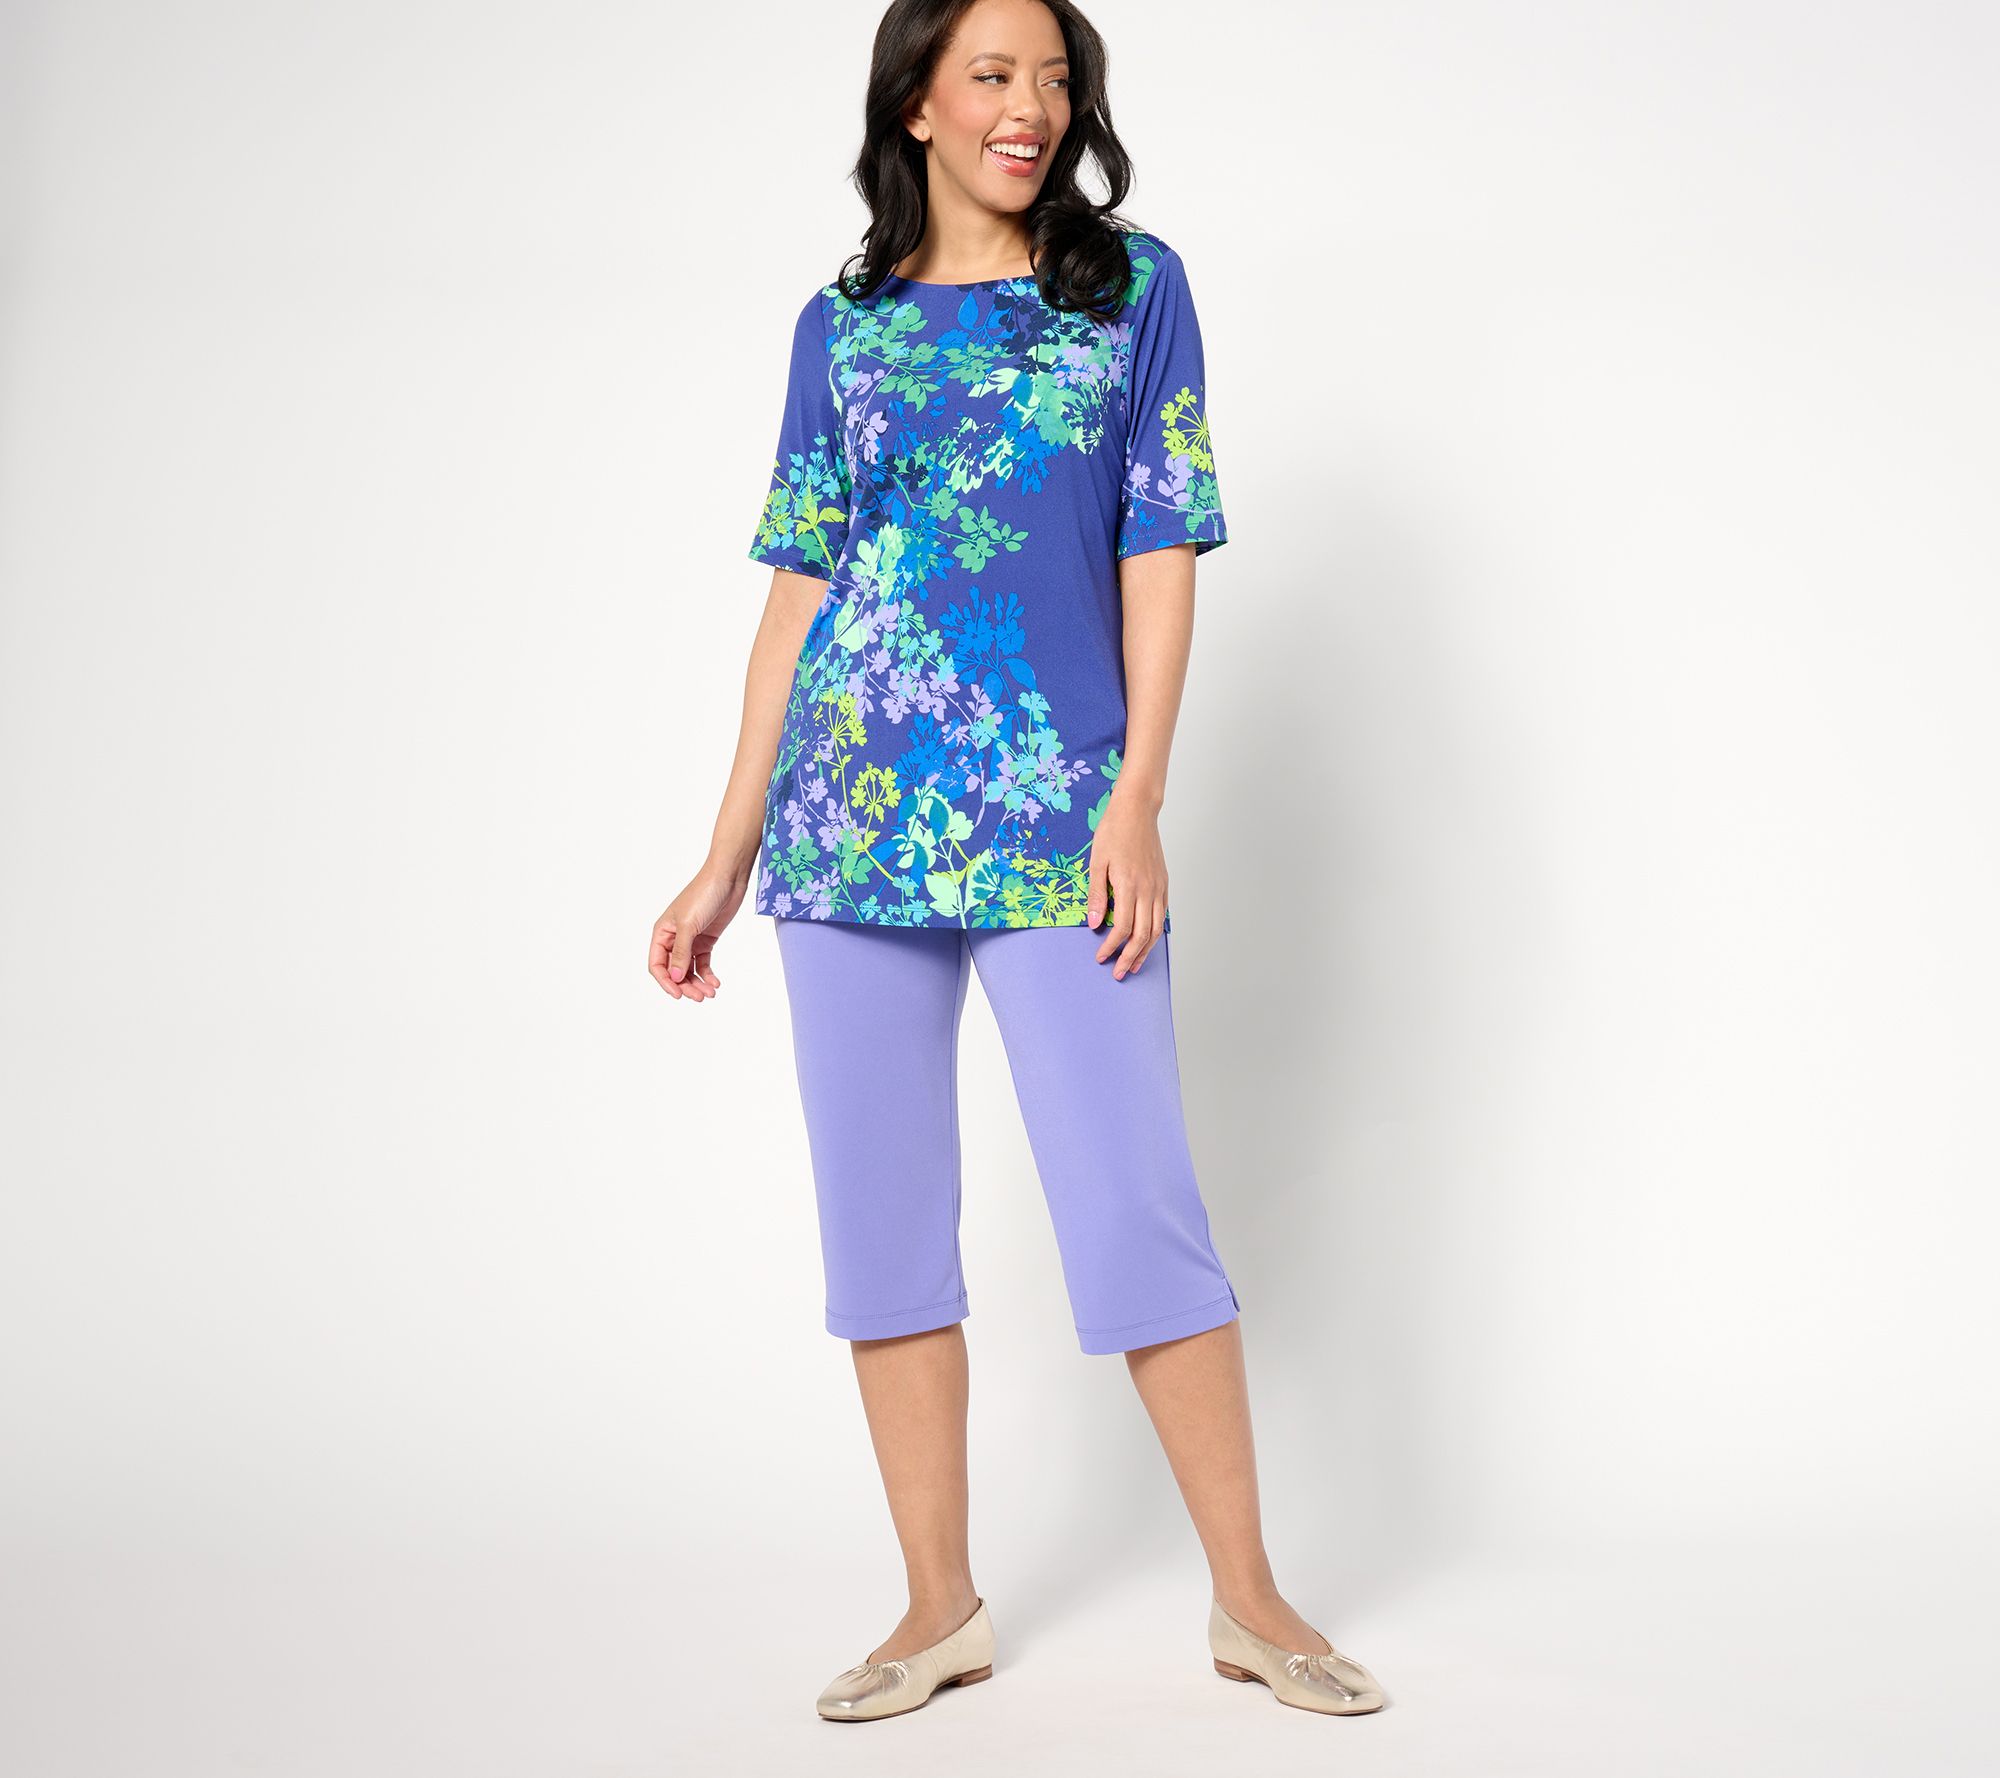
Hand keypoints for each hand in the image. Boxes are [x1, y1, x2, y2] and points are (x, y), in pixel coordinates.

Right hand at [648, 862, 747, 1001]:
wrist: (728, 878)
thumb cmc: (704, 894)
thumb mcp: (689, 925)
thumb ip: (682, 952)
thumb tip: (675, 977)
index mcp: (662, 932)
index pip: (657, 964)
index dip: (665, 982)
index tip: (678, 994)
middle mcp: (673, 938)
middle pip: (674, 971)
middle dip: (685, 985)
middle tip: (699, 997)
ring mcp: (691, 940)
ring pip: (689, 969)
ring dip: (698, 983)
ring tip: (710, 993)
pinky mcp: (706, 940)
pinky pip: (703, 963)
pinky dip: (708, 974)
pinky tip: (715, 983)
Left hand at [1086, 791, 1167, 978]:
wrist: (1137, 811)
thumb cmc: (1114, 832)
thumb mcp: (1097, 862)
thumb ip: (1096, 895)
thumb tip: (1092, 924)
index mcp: (1129, 885)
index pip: (1121, 928)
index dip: (1111, 947)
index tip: (1100, 957)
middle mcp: (1148, 890)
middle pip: (1142, 935)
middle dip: (1129, 957)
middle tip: (1118, 973)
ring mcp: (1158, 887)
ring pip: (1156, 929)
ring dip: (1145, 951)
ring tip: (1133, 965)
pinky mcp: (1164, 883)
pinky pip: (1162, 916)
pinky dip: (1155, 933)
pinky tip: (1147, 942)